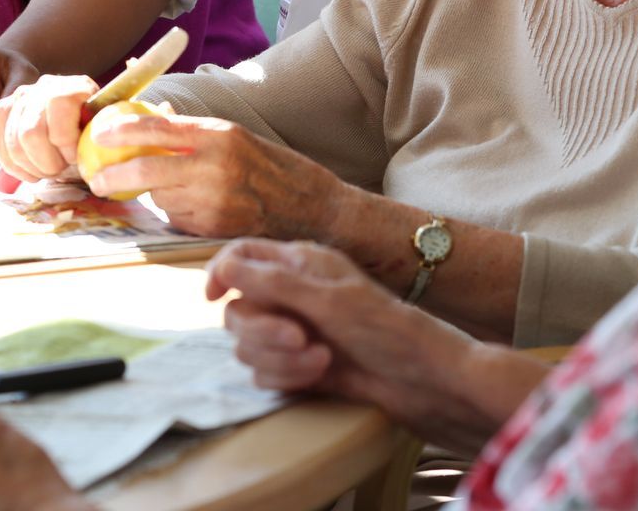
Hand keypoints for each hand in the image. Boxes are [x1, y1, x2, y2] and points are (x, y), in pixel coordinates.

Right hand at [0, 74, 98, 184]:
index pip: (58, 108)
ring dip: (31, 167)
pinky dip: (14, 166)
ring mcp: (20, 98)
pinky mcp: (3, 112)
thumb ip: (94, 138)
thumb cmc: (94, 131)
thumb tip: (82, 152)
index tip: (76, 158)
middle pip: (30, 132)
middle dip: (46, 162)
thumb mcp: (103, 131)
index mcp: (73, 86)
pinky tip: (32, 172)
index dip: (66, 142)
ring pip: (13, 143)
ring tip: (49, 171)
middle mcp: (43, 87)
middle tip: (60, 169)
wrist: (81, 119)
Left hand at [83, 110, 342, 238]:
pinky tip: (192, 210)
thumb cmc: (274, 168)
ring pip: (162, 198)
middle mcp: (215, 166)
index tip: (99, 134)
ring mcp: (215, 201)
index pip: (159, 129)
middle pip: (148, 169)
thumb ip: (196, 133)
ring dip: (155, 196)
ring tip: (166, 191)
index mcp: (220, 135)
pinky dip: (176, 215)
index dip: (122, 131)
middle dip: (116, 175)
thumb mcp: (237, 137)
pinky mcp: (215, 229)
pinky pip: (179, 220)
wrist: (314, 209)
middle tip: (97, 178)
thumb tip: (155, 117)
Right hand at [206, 239, 517, 453]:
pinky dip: (288, 377)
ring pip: (248, 347)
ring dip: (280, 358)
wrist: (422, 380)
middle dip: (262, 329)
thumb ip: (273, 282)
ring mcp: (295, 332)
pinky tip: (321, 375)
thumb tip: (224, 265)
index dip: (221, 272)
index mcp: (300, 262)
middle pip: (238, 309)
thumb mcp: (328, 299)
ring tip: (321, 359)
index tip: (215, 296)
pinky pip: (265, 373)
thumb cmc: (386, 329)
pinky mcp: (299, 367)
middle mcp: (292, 294)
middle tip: (299, 337)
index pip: (241, 256)